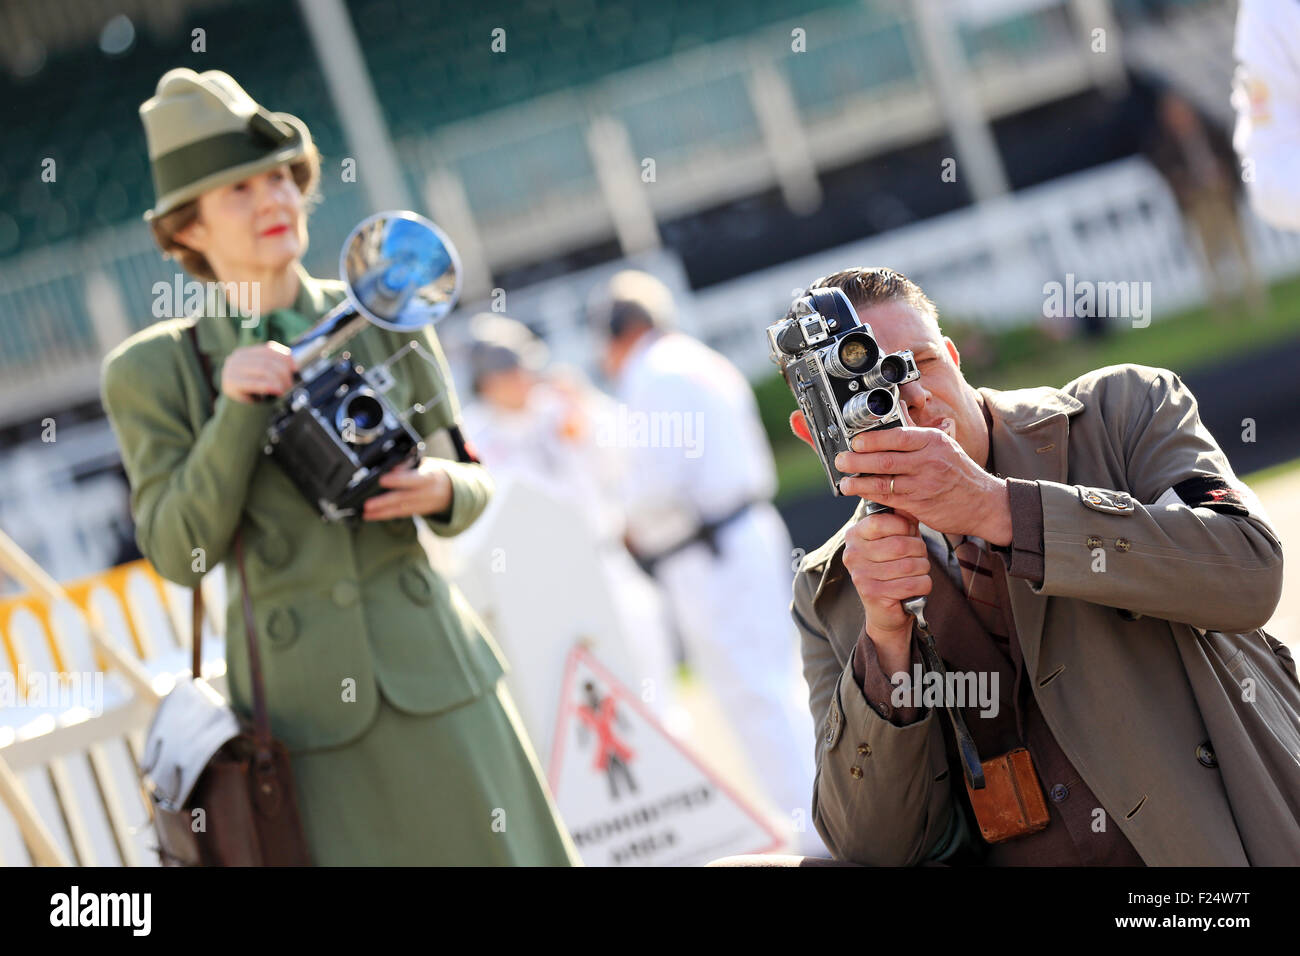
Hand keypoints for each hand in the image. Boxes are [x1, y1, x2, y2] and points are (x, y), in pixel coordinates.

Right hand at [221, 342, 295, 403]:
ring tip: (283, 389)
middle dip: (283, 373)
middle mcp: (237, 359)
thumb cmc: (251, 392)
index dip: (285, 357)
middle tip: (289, 384)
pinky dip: (270, 386)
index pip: (269, 349)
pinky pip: (255, 383)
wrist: (235, 409)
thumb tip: (294, 366)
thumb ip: (272, 367)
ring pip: (264, 370)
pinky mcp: (231, 384)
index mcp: (245, 353)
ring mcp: (232, 370)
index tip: (295, 368)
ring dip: (278, 380)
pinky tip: (277, 391)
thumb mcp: (260, 375)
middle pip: (268, 361)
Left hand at [363, 457, 452, 520]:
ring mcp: (423, 505)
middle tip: (368, 504)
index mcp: (430, 477)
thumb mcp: (424, 463)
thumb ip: (408, 465)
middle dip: (384, 502)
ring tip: (365, 512)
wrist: (451, 490)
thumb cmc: (431, 472)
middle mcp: (427, 493)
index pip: (413, 478)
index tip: (382, 480)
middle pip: (404, 498)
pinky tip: (371, 516)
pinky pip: (400, 515)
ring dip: (381, 512)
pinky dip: (384, 515)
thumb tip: (390, 466)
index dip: (398, 479)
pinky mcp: (417, 513)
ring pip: (400, 510)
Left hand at [833, 425, 1011, 544]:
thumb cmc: (960, 472)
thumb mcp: (944, 446)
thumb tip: (893, 416)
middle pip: (886, 460)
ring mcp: (924, 484)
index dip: (873, 439)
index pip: (898, 436)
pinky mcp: (920, 505)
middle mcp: (929, 461)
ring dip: (859, 482)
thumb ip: (917, 436)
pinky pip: (890, 499)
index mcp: (933, 441)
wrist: (984, 503)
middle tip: (841, 460)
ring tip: (844, 482)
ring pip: (884, 482)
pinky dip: (871, 496)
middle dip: (858, 461)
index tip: (855, 441)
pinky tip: (859, 493)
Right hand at [843, 510, 931, 667]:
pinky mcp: (873, 594)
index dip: (906, 528)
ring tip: (914, 573)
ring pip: (912, 564)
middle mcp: (852, 554)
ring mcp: (860, 575)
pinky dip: (923, 585)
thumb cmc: (892, 568)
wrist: (884, 610)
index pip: (885, 521)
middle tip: (916, 558)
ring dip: (923, 570)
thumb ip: (901, 520)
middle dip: (920, 552)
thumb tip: (910, 504)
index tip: (908, 536)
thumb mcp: (895, 539)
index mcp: (854, 535)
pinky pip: (915, 583)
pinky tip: (914, 588)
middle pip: (903, 544)